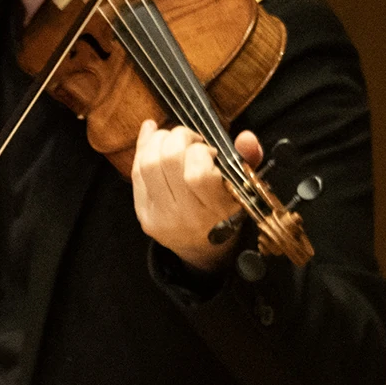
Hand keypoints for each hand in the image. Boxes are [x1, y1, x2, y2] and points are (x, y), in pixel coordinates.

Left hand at [132, 120, 263, 271]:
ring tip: (172, 139)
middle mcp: (186, 217)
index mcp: (217, 211)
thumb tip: (247, 137)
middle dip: (177, 137)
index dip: (200, 151)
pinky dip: (143, 150)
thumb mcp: (245, 187)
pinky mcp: (143, 216)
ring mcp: (161, 218)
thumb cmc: (227, 211)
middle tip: (189, 138)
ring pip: (147, 164)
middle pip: (168, 161)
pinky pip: (136, 174)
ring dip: (158, 140)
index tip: (208, 150)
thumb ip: (249, 159)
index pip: (197, 174)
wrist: (204, 247)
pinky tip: (153, 139)